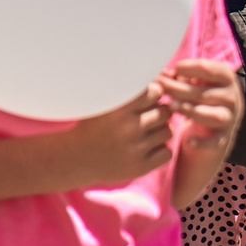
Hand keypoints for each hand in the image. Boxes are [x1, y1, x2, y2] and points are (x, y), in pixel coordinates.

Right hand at [57, 84, 177, 187]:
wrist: (77, 158)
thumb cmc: (93, 125)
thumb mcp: (103, 102)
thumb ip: (126, 90)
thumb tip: (158, 79)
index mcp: (119, 108)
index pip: (155, 92)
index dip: (153, 94)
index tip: (146, 99)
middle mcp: (129, 127)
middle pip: (165, 112)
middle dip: (159, 112)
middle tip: (147, 116)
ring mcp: (136, 148)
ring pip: (168, 132)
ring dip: (160, 131)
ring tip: (146, 132)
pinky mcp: (140, 166)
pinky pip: (167, 153)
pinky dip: (161, 150)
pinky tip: (147, 148)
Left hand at [157, 59, 244, 152]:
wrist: (210, 127)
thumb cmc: (197, 96)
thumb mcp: (191, 82)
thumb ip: (180, 77)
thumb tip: (163, 74)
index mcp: (225, 77)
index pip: (210, 69)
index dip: (189, 68)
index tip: (171, 69)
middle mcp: (232, 97)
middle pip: (206, 93)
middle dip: (180, 89)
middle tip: (160, 87)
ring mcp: (230, 119)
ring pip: (215, 116)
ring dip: (192, 111)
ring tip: (171, 106)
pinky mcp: (224, 138)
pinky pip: (216, 141)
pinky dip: (204, 142)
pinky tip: (189, 141)